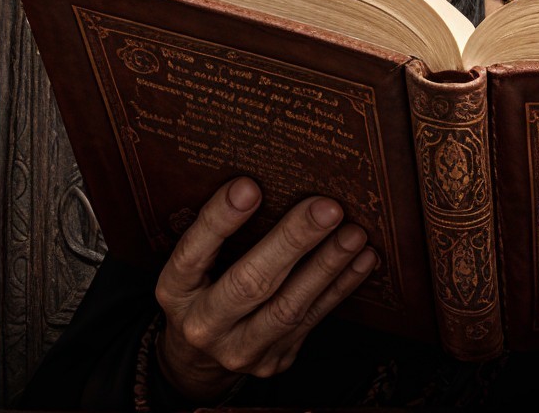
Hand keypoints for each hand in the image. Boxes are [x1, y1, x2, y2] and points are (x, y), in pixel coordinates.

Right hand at [154, 177, 377, 400]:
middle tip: (327, 208)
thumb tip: (267, 178)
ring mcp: (240, 349)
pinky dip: (341, 287)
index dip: (220, 221)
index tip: (249, 186)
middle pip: (249, 283)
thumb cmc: (203, 290)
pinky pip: (313, 320)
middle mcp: (203, 325)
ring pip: (288, 307)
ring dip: (326, 266)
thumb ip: (219, 233)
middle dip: (292, 242)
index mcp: (175, 291)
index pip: (192, 254)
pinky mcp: (273, 360)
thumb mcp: (193, 266)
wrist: (200, 360)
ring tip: (354, 234)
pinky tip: (363, 259)